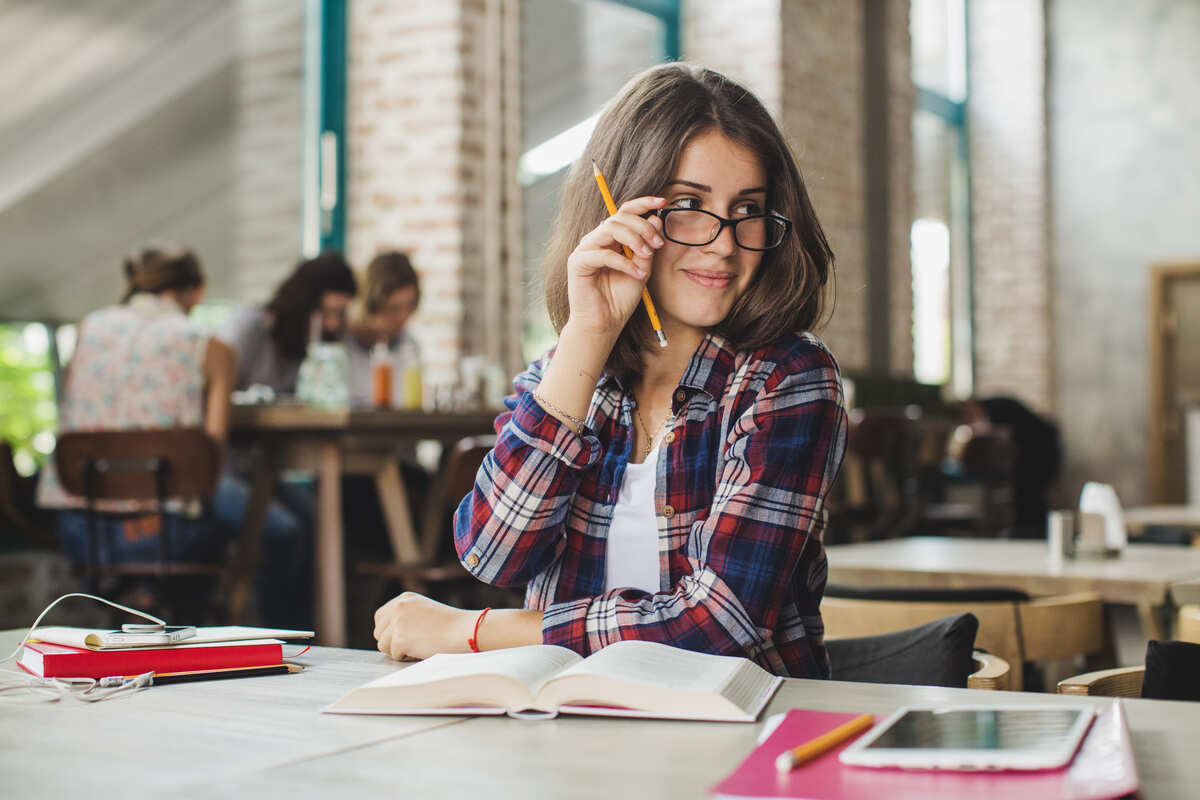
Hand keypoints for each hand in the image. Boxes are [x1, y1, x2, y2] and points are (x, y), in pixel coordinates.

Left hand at [373, 592, 474, 660]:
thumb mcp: (424, 611)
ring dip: (398, 650)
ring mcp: (397, 622)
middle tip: (412, 643)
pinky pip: (394, 655)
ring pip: (383, 646)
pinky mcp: (399, 638)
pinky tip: (422, 649)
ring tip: (419, 645)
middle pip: (379, 633)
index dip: (389, 631)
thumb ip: (405, 616)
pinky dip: (406, 657)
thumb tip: (386, 634)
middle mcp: (398, 607)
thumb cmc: (450, 625)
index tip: (402, 636)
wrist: (463, 631)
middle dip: (391, 642)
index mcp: (404, 599)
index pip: (381, 618)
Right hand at [565, 196, 666, 336]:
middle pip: (619, 217)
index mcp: (611, 238)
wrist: (604, 323)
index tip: (663, 201)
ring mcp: (585, 249)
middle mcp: (596, 239)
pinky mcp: (578, 263)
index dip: (643, 203)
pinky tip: (636, 274)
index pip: (625, 212)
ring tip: (647, 256)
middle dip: (643, 227)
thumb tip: (655, 218)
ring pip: (610, 228)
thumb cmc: (620, 298)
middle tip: (658, 244)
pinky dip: (624, 262)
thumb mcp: (642, 268)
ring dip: (634, 239)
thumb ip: (647, 246)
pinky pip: (603, 254)